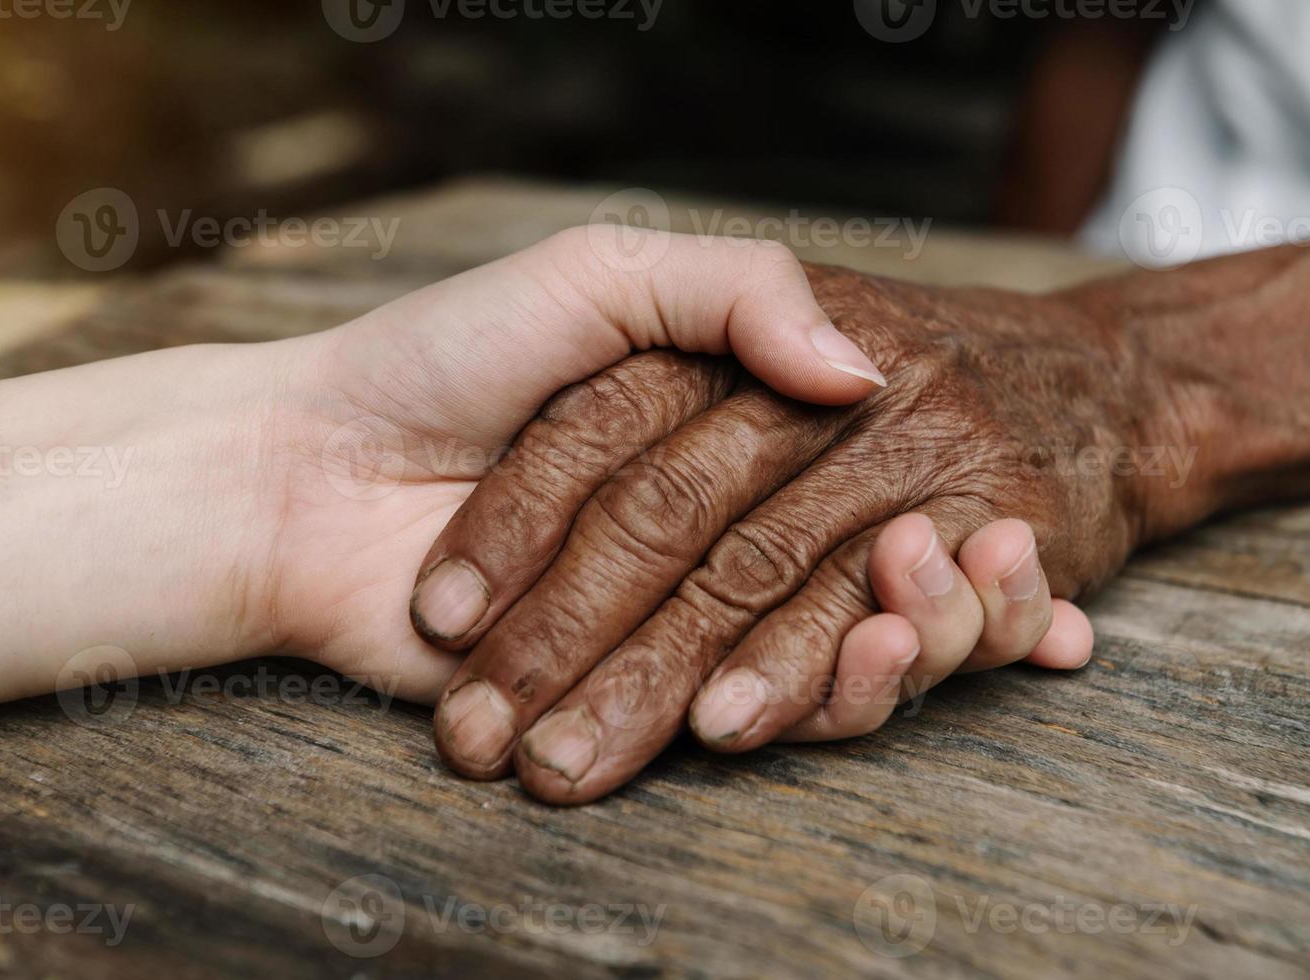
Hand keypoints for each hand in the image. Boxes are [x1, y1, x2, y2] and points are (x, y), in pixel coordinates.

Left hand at [416, 260, 1177, 801]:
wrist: (300, 477)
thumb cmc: (444, 357)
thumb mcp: (602, 274)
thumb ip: (734, 291)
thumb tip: (863, 367)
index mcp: (714, 417)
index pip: (834, 466)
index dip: (913, 480)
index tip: (999, 519)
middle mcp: (707, 514)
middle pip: (831, 559)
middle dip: (917, 583)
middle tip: (1009, 578)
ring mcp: (670, 606)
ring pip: (808, 632)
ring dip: (891, 642)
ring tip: (962, 632)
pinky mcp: (628, 686)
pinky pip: (744, 700)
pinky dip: (823, 692)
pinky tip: (880, 669)